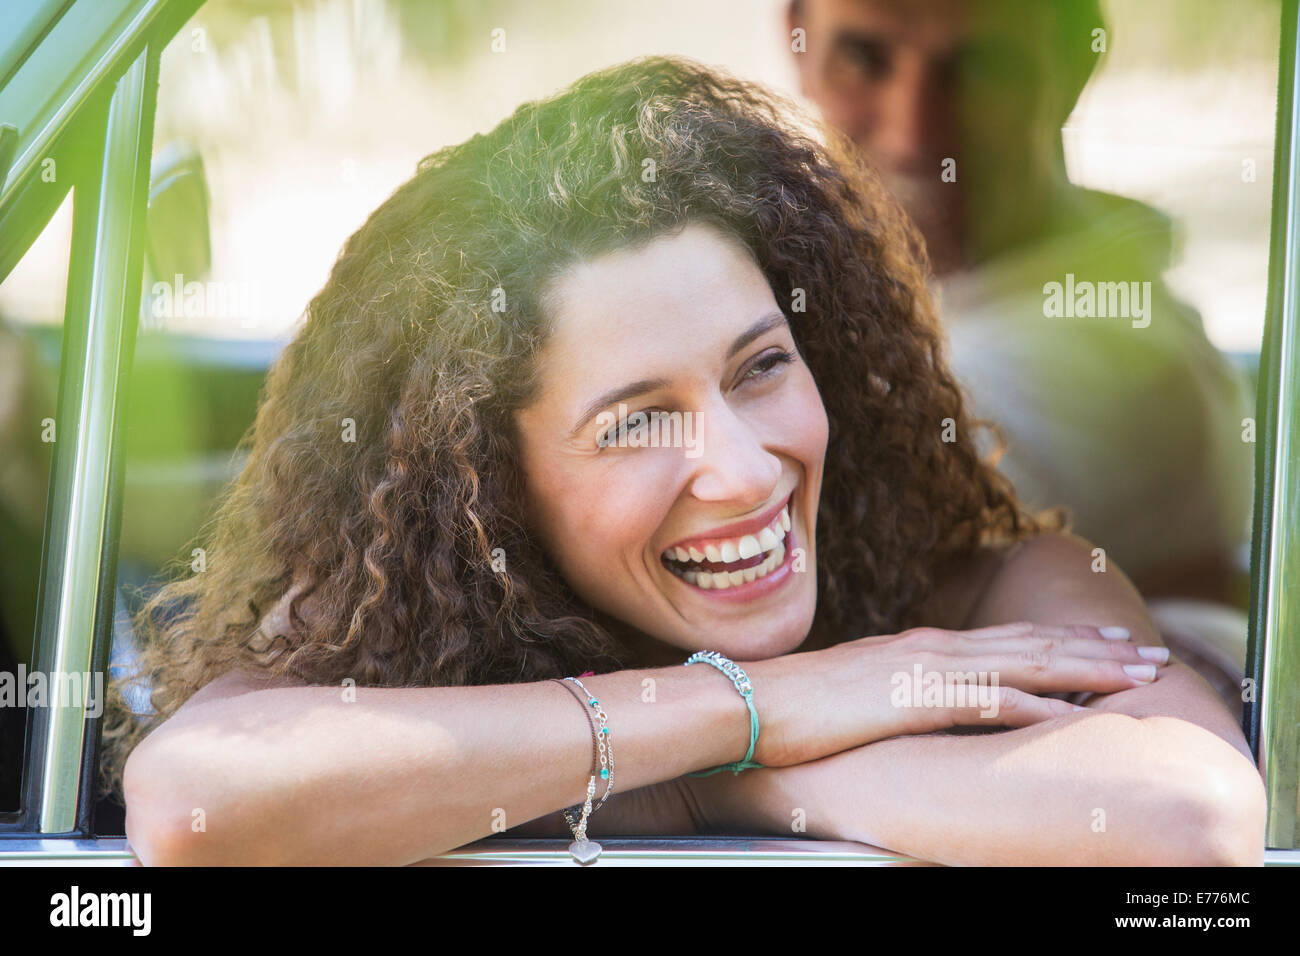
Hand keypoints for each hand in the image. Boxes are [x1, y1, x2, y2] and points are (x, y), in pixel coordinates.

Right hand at [746, 621, 1168, 766]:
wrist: (751, 700)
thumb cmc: (797, 703)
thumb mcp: (860, 691)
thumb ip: (899, 690)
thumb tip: (923, 702)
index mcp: (921, 647)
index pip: (1008, 637)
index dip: (1064, 638)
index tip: (1108, 639)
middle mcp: (932, 648)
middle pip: (1031, 643)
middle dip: (1097, 647)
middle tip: (1149, 652)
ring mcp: (924, 670)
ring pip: (1024, 663)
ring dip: (1086, 669)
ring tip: (1135, 674)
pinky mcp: (912, 699)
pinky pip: (986, 701)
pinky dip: (1034, 704)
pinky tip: (1070, 711)